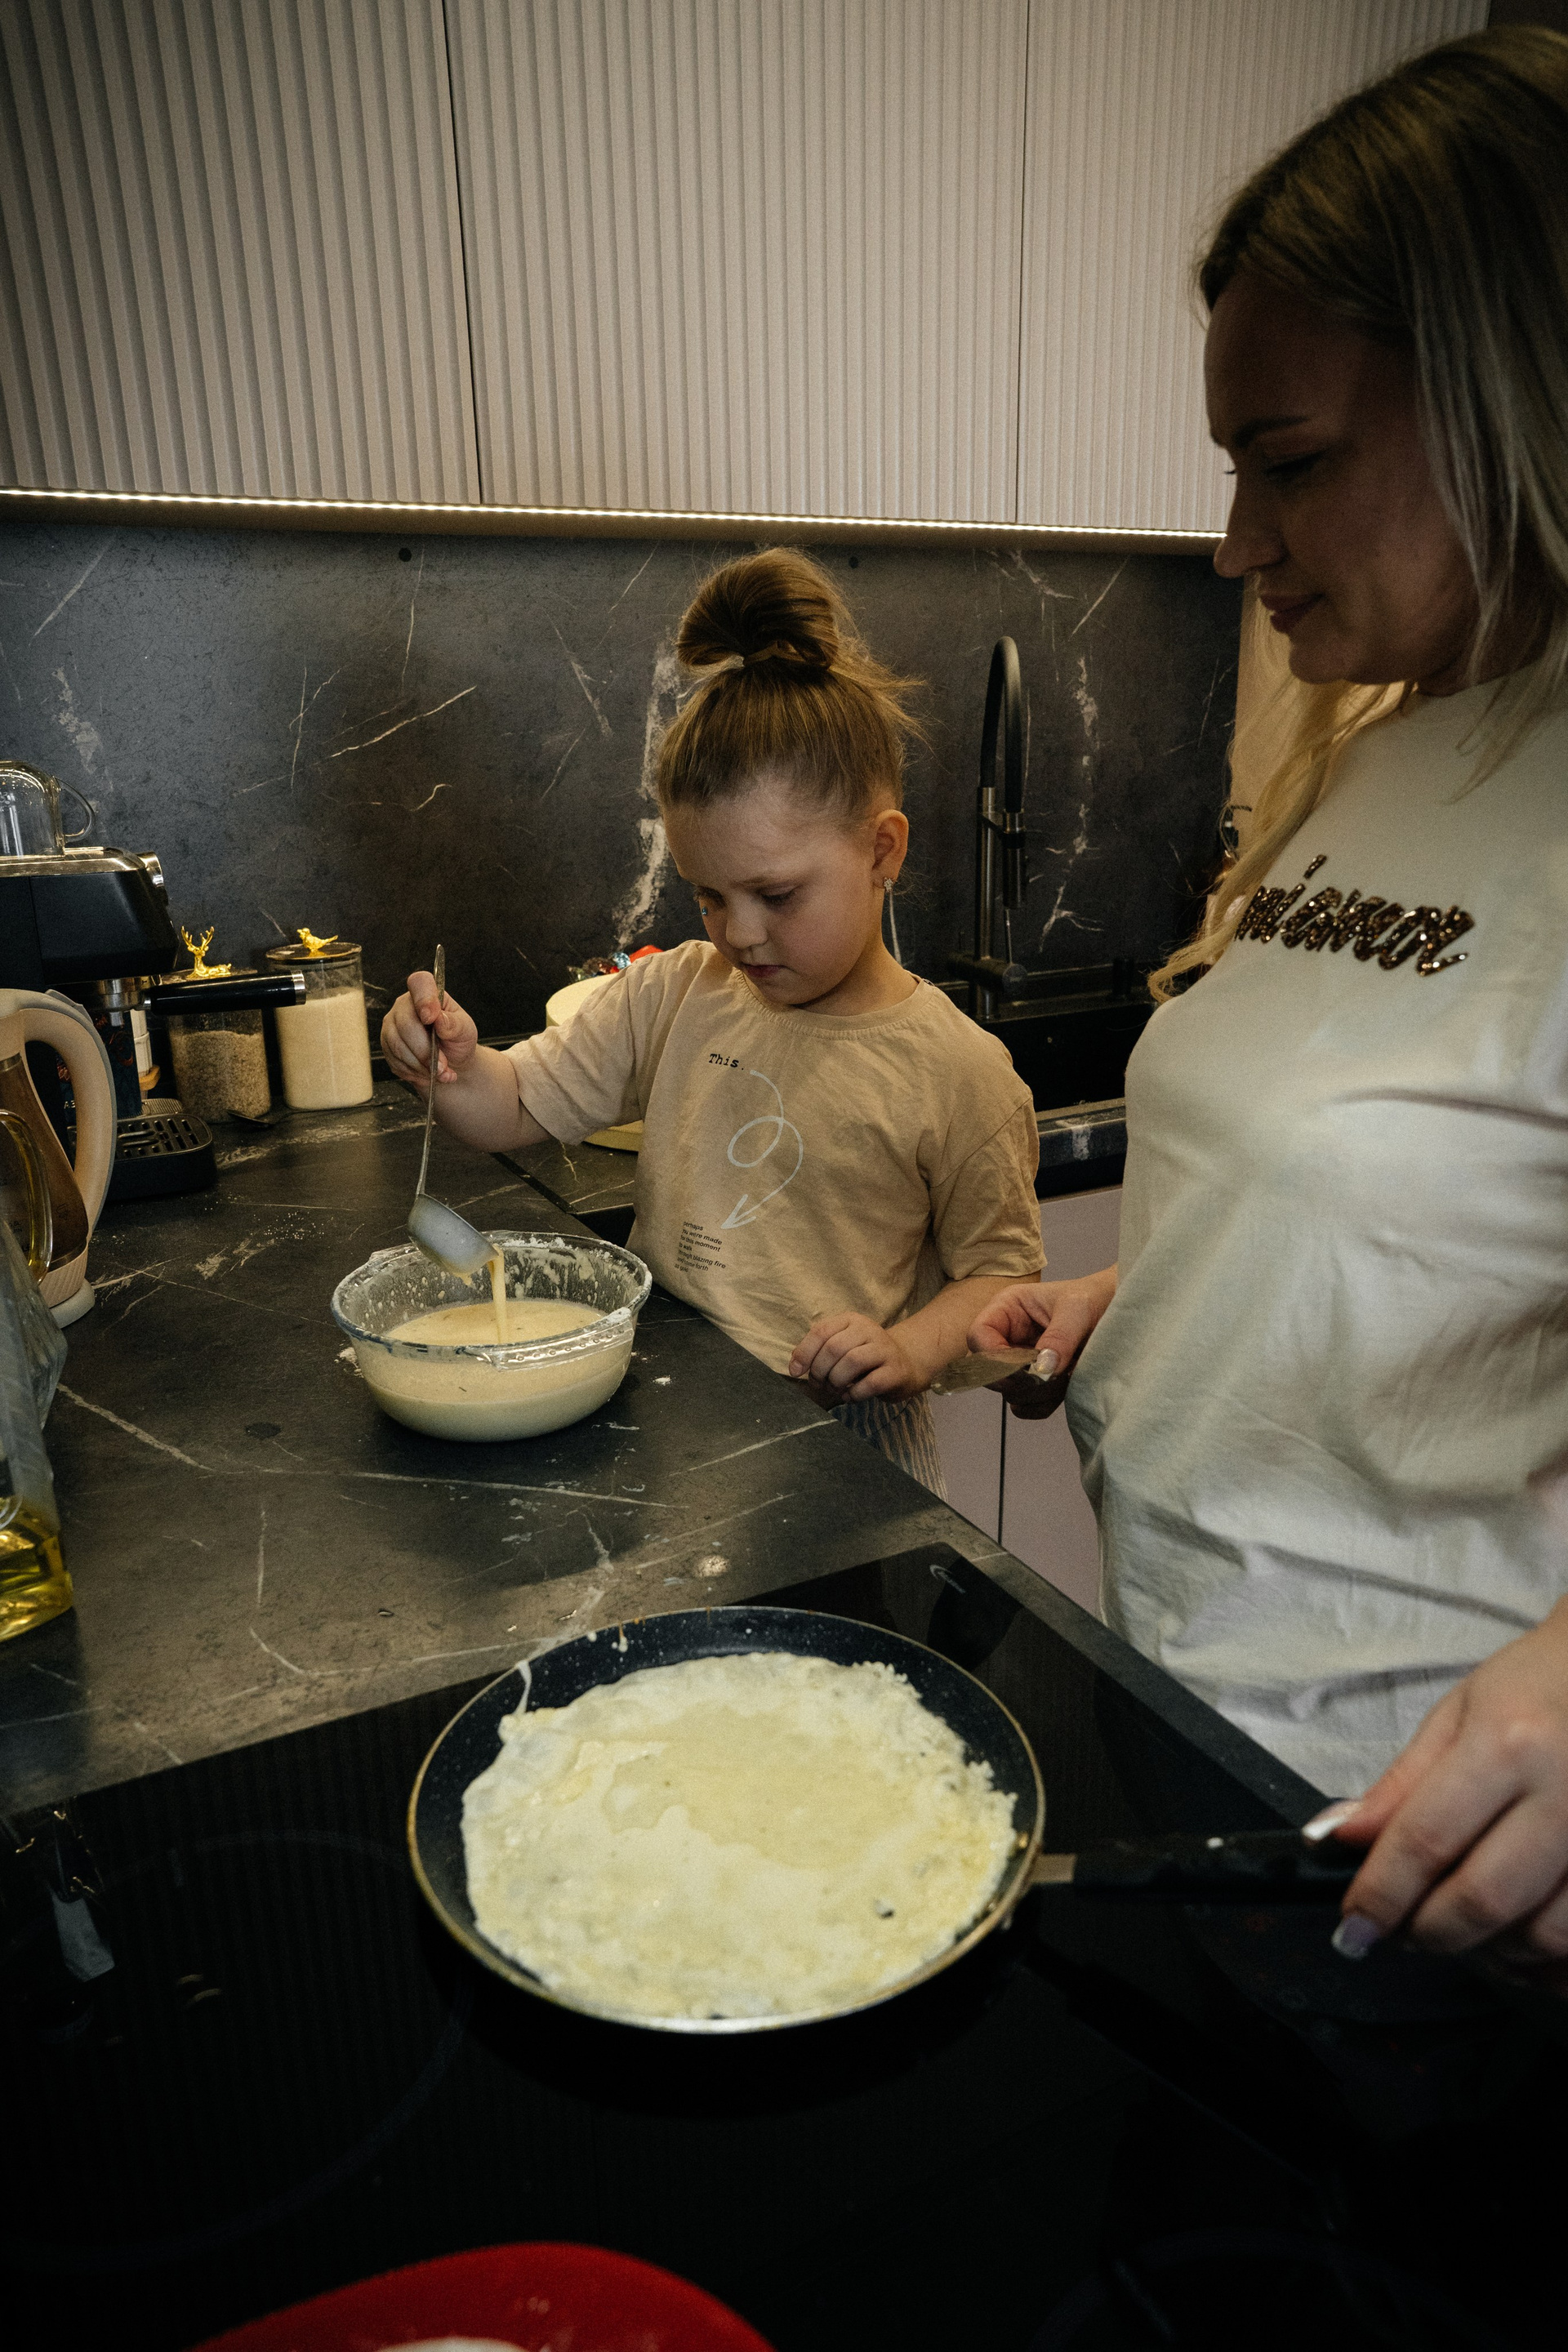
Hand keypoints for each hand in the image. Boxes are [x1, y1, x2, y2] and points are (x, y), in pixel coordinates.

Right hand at [381, 970, 478, 1090]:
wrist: (450, 1062)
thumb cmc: (457, 1040)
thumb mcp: (465, 1031)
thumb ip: (455, 1024)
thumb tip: (441, 1020)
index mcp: (427, 994)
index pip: (419, 983)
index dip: (423, 999)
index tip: (431, 1018)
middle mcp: (404, 1006)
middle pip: (406, 1024)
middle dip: (426, 1050)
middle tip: (443, 1065)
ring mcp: (392, 1026)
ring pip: (399, 1046)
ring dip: (422, 1065)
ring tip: (441, 1073)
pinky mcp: (386, 1046)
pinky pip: (395, 1060)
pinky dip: (415, 1072)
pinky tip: (427, 1073)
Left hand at [788, 1313, 920, 1404]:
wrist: (907, 1364)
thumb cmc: (865, 1357)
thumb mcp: (842, 1345)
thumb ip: (818, 1350)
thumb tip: (794, 1363)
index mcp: (851, 1320)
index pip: (821, 1331)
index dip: (804, 1353)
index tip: (796, 1371)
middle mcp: (868, 1330)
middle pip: (834, 1348)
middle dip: (820, 1371)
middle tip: (820, 1384)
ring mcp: (884, 1349)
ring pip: (852, 1362)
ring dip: (836, 1381)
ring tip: (835, 1389)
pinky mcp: (895, 1371)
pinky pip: (869, 1383)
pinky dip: (854, 1394)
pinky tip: (851, 1395)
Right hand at [966, 1269, 1115, 1418]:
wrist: (1120, 1314)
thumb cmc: (1096, 1299)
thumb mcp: (1078, 1310)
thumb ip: (1059, 1337)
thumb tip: (1041, 1370)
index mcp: (1007, 1309)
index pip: (978, 1337)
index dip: (993, 1358)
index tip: (1024, 1370)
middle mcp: (1007, 1336)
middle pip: (989, 1370)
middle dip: (1021, 1380)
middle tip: (1055, 1376)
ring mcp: (1019, 1362)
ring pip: (1008, 1392)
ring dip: (1038, 1393)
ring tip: (1069, 1374)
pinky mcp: (1034, 1382)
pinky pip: (1025, 1406)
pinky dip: (1044, 1404)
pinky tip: (1067, 1385)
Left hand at [1321, 1597, 1567, 1987]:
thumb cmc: (1538, 1685)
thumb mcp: (1460, 1712)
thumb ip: (1402, 1783)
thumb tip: (1340, 1839)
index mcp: (1509, 1744)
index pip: (1427, 1839)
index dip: (1381, 1895)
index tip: (1352, 1928)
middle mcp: (1565, 1795)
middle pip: (1483, 1899)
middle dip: (1428, 1932)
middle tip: (1403, 1930)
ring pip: (1543, 1937)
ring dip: (1490, 1953)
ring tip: (1463, 1929)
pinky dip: (1546, 1962)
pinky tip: (1518, 1941)